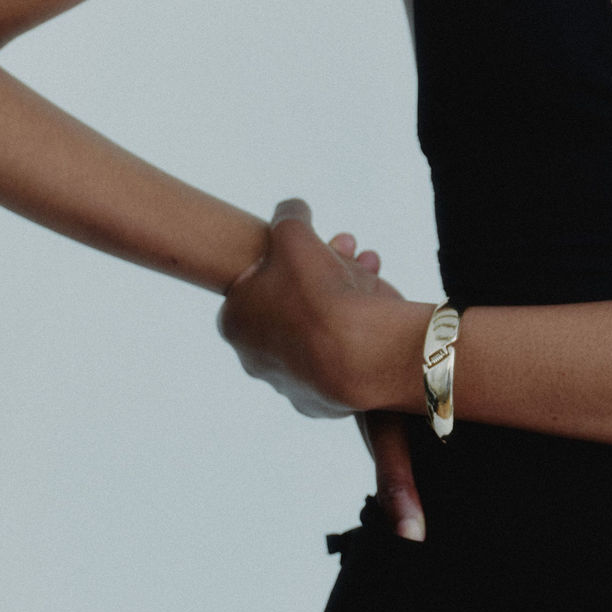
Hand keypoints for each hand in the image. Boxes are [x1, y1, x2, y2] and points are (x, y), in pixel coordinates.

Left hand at [217, 198, 429, 537]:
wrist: (361, 356)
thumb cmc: (317, 293)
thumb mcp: (293, 233)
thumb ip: (288, 215)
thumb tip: (291, 208)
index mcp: (234, 321)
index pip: (261, 278)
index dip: (293, 255)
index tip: (320, 243)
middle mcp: (254, 358)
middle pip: (292, 302)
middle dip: (323, 270)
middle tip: (350, 250)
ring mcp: (288, 384)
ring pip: (318, 329)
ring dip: (345, 294)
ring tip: (373, 269)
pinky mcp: (322, 403)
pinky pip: (341, 357)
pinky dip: (357, 334)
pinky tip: (377, 314)